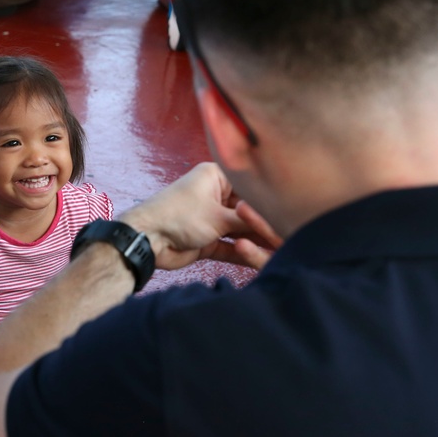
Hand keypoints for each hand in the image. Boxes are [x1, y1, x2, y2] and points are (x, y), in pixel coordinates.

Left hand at [119, 162, 275, 271]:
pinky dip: (242, 253)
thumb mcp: (220, 216)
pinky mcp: (207, 241)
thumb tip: (281, 223)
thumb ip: (251, 221)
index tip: (291, 213)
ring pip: (242, 231)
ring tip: (280, 250)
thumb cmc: (179, 215)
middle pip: (249, 212)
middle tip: (288, 236)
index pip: (253, 187)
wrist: (146, 239)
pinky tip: (259, 259)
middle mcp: (217, 195)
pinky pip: (231, 247)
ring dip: (256, 241)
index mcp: (218, 177)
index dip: (271, 202)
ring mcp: (212, 219)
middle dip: (266, 226)